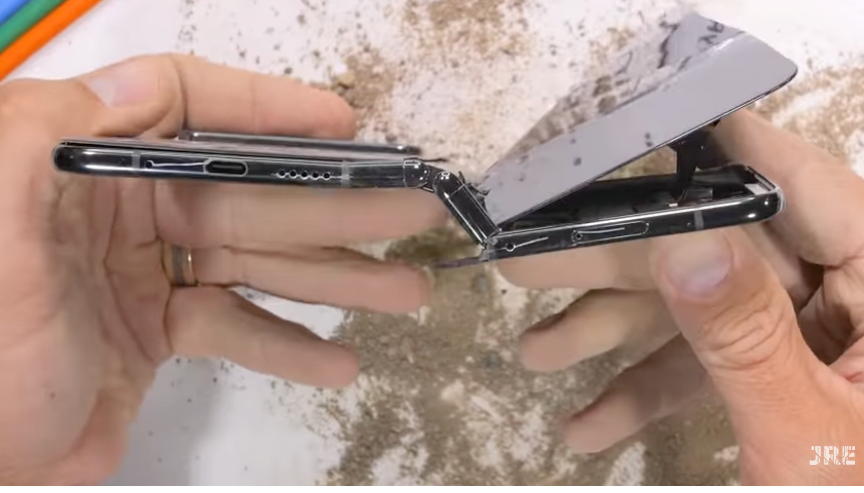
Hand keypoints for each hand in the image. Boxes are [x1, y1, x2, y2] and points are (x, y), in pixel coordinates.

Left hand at [0, 55, 444, 483]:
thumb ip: (45, 139)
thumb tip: (134, 83)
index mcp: (82, 166)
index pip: (184, 108)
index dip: (267, 108)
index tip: (339, 124)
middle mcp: (121, 208)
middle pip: (248, 193)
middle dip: (337, 206)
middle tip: (412, 211)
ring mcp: (145, 271)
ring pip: (257, 261)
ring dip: (335, 277)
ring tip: (404, 289)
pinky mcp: (159, 329)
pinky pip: (237, 324)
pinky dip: (288, 343)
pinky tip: (339, 361)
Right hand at [499, 110, 863, 483]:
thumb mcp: (802, 431)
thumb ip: (743, 335)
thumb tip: (684, 237)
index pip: (805, 188)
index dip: (718, 152)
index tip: (635, 127)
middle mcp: (858, 294)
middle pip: (730, 251)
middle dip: (623, 269)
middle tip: (530, 261)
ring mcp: (818, 337)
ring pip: (708, 310)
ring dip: (619, 338)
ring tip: (531, 353)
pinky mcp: (788, 375)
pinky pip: (717, 365)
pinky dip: (654, 392)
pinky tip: (587, 426)